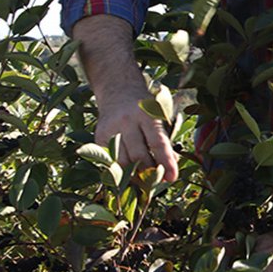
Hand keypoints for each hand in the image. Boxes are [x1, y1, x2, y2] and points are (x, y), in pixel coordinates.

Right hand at [71, 15, 179, 181]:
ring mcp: (111, 129)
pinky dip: (120, 170)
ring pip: (122, 162)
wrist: (118, 91)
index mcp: (146, 114)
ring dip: (135, 174)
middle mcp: (127, 121)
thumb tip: (170, 168)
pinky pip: (110, 161)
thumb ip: (163, 140)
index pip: (158, 143)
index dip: (166, 163)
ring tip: (144, 178)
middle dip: (149, 172)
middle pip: (138, 156)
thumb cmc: (144, 108)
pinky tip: (128, 172)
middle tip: (157, 179)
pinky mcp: (99, 137)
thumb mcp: (158, 116)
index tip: (172, 178)